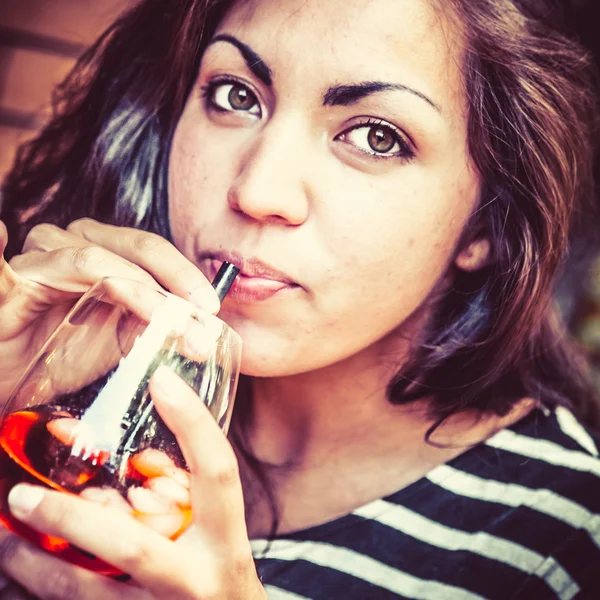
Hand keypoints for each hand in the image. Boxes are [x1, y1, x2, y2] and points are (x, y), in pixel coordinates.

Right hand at [0, 218, 219, 402]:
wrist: (11, 376)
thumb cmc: (61, 353)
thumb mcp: (118, 341)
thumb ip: (154, 328)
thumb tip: (199, 333)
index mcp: (102, 250)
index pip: (154, 252)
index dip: (186, 276)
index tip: (213, 308)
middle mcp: (73, 242)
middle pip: (138, 247)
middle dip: (174, 282)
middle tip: (201, 314)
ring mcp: (45, 256)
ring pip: (102, 261)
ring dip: (142, 293)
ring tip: (171, 322)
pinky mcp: (18, 278)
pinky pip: (51, 266)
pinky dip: (73, 268)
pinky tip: (91, 274)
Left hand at [0, 367, 265, 599]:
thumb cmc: (218, 574)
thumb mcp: (219, 534)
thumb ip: (186, 497)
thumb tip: (133, 456)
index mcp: (225, 538)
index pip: (218, 471)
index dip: (193, 423)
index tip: (161, 378)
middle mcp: (197, 578)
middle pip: (131, 547)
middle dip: (70, 520)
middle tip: (21, 495)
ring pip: (86, 594)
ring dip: (34, 566)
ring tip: (4, 538)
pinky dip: (42, 591)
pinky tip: (21, 572)